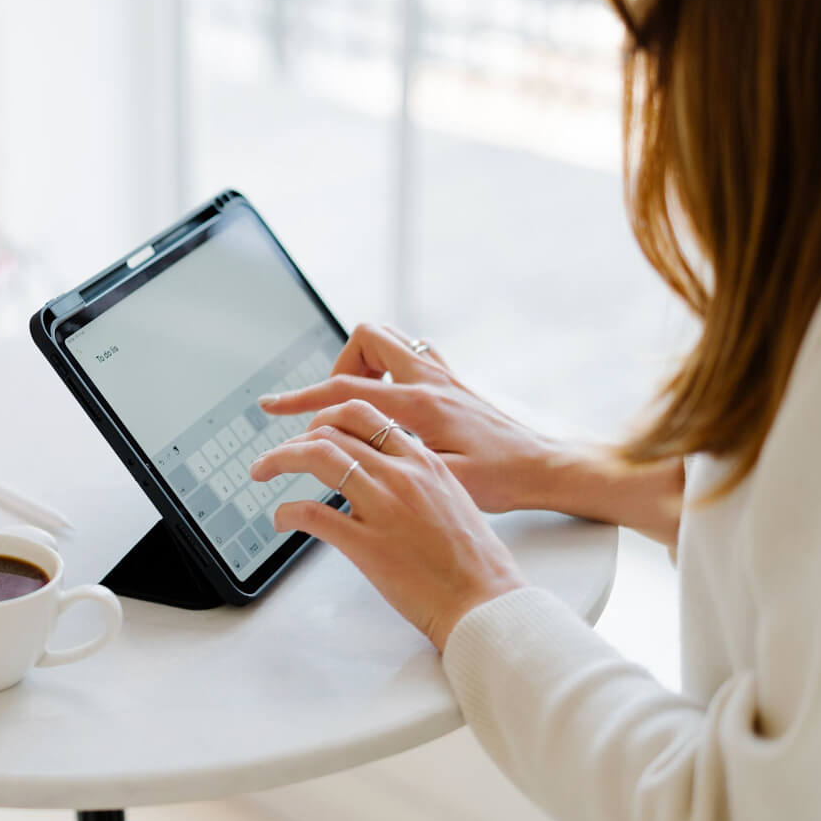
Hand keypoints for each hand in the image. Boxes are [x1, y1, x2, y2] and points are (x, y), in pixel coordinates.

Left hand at [249, 395, 525, 650]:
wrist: (487, 602)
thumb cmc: (474, 561)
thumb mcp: (452, 499)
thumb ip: (418, 479)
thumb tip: (385, 474)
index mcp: (424, 462)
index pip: (364, 414)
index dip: (326, 417)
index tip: (311, 431)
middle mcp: (402, 475)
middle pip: (331, 430)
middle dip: (295, 437)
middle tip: (279, 454)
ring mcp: (384, 507)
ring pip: (317, 457)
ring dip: (279, 460)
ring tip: (262, 471)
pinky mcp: (367, 544)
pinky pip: (312, 514)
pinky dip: (286, 512)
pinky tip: (281, 520)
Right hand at [259, 324, 560, 512]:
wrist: (549, 468)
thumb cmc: (502, 481)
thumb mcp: (439, 481)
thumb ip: (384, 467)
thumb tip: (335, 470)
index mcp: (419, 406)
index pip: (343, 392)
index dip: (299, 400)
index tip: (271, 406)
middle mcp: (430, 380)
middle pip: (365, 341)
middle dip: (337, 368)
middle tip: (332, 408)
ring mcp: (444, 375)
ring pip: (389, 339)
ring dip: (364, 362)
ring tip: (358, 402)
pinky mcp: (455, 381)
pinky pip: (412, 353)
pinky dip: (392, 366)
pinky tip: (391, 400)